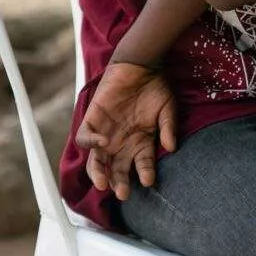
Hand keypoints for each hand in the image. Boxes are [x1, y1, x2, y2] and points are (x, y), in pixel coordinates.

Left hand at [75, 62, 176, 200]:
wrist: (139, 63)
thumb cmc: (155, 86)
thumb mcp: (167, 108)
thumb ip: (168, 127)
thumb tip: (171, 147)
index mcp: (140, 143)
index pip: (141, 166)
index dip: (145, 174)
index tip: (148, 180)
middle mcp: (121, 143)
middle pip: (117, 170)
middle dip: (119, 183)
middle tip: (122, 192)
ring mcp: (106, 133)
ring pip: (97, 162)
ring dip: (99, 174)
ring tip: (103, 183)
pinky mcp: (93, 121)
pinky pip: (84, 138)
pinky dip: (90, 143)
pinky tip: (101, 144)